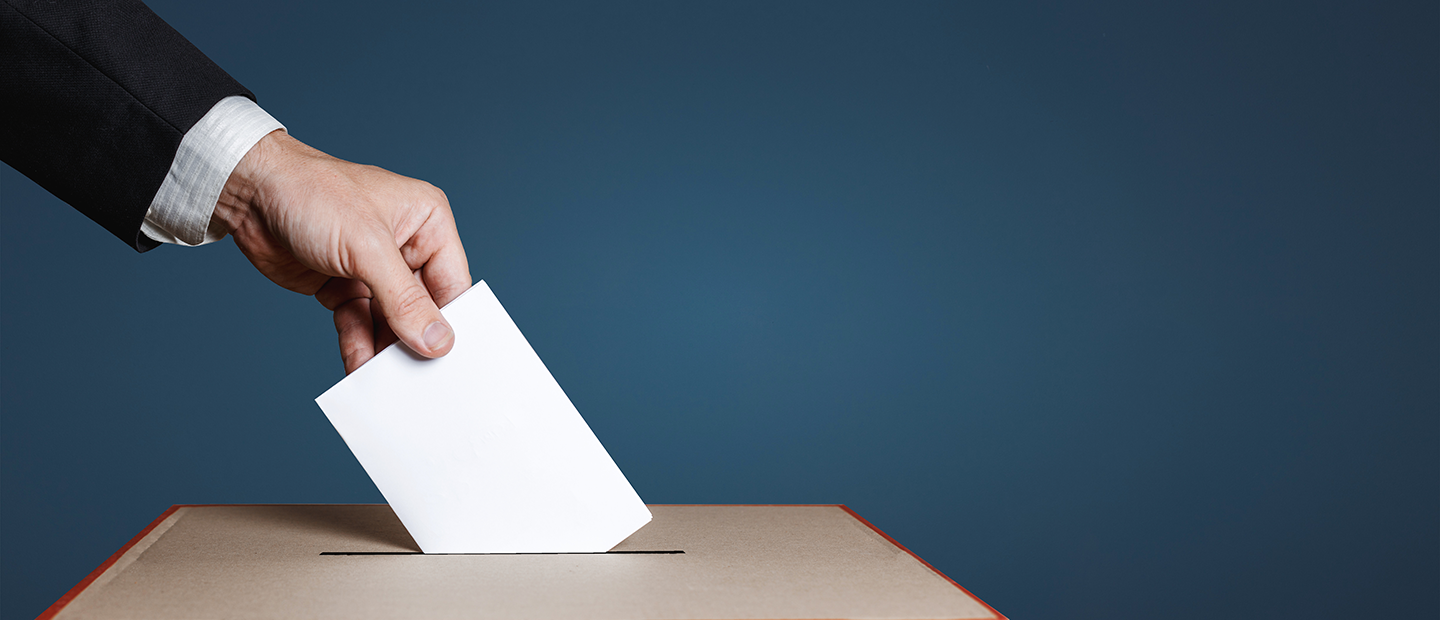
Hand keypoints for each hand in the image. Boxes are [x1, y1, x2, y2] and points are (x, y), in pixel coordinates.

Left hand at [213, 130, 471, 373]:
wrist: (248, 193)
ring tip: (384, 381)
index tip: (446, 360)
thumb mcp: (367, 247)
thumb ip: (404, 298)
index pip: (452, 283)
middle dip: (415, 340)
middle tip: (415, 379)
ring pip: (390, 321)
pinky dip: (359, 346)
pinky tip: (357, 368)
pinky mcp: (345, 286)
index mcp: (427, 222)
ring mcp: (374, 268)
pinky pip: (360, 323)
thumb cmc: (311, 194)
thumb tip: (437, 340)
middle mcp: (406, 245)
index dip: (450, 322)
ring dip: (385, 349)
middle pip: (423, 307)